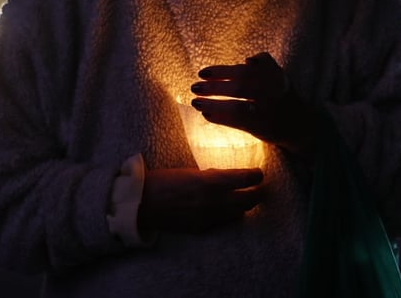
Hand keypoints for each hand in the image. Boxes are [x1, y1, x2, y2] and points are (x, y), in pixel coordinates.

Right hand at [138, 167, 263, 232]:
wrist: (140, 205)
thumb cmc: (161, 181)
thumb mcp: (188, 172)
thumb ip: (210, 176)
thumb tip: (227, 178)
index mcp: (208, 182)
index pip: (244, 180)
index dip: (255, 176)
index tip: (259, 173)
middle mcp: (212, 202)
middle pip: (248, 200)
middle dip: (257, 193)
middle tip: (260, 187)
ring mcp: (207, 218)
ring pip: (237, 213)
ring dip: (244, 205)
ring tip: (247, 198)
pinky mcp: (201, 229)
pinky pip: (222, 222)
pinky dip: (228, 215)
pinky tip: (227, 210)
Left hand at [190, 52, 315, 157]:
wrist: (299, 124)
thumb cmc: (281, 95)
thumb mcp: (278, 75)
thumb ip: (264, 64)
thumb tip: (247, 60)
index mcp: (275, 76)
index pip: (244, 71)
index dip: (221, 71)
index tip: (202, 72)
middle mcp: (273, 92)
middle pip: (239, 88)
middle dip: (214, 87)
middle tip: (194, 87)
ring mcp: (268, 111)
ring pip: (237, 107)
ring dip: (213, 104)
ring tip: (196, 102)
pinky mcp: (263, 127)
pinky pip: (237, 122)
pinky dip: (220, 117)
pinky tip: (207, 114)